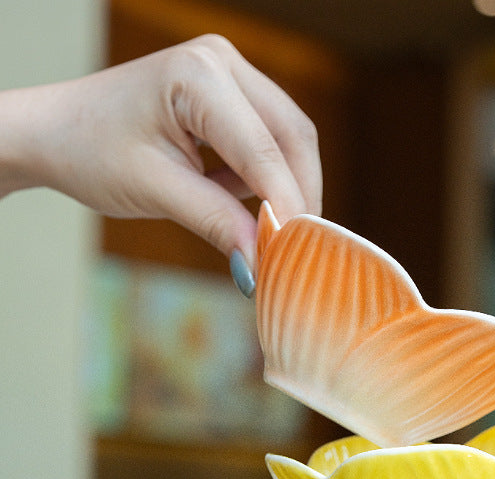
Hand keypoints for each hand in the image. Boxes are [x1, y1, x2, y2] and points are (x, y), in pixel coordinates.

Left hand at [0, 35, 320, 285]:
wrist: (56, 132)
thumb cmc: (91, 152)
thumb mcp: (156, 191)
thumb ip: (216, 223)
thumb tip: (261, 264)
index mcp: (198, 76)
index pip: (263, 151)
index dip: (287, 206)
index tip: (297, 255)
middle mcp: (221, 62)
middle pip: (292, 136)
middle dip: (299, 195)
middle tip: (301, 248)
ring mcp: (228, 72)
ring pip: (288, 137)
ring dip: (287, 187)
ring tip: (274, 232)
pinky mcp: (230, 93)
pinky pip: (270, 138)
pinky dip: (267, 177)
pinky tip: (246, 203)